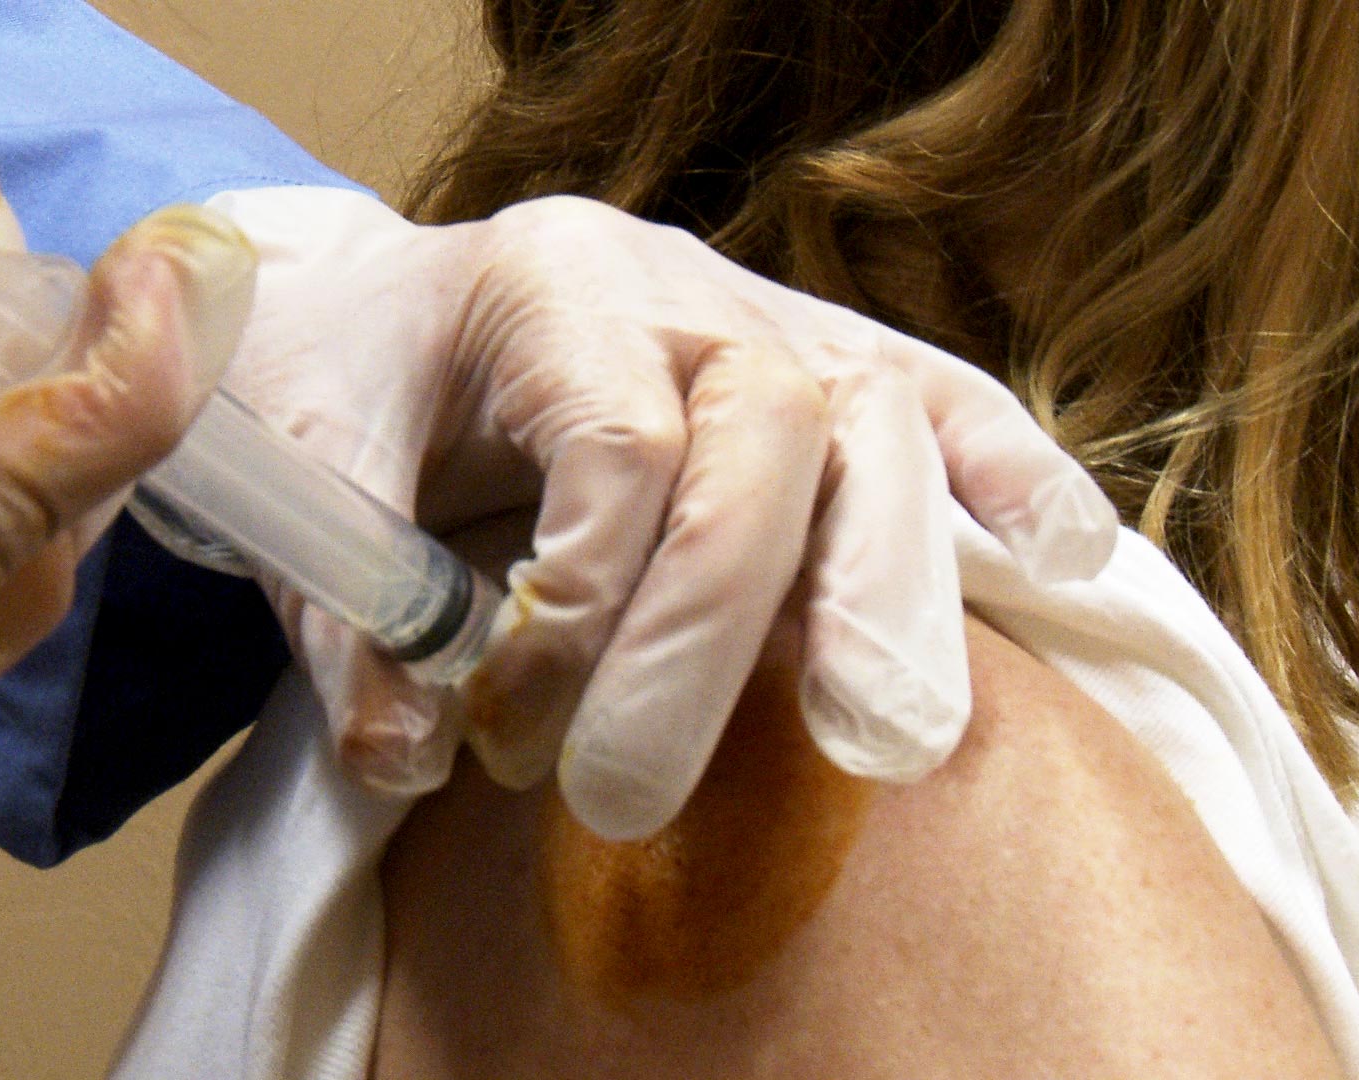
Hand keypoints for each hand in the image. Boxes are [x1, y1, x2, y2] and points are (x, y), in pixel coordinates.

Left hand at [207, 187, 1117, 839]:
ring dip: (889, 592)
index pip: (618, 446)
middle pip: (771, 438)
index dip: (579, 610)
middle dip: (712, 637)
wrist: (389, 308)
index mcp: (551, 282)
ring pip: (882, 430)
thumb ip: (342, 613)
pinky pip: (945, 401)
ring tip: (877, 741)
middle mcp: (683, 288)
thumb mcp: (300, 468)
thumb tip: (411, 757)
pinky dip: (1009, 478)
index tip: (503, 731)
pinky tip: (1059, 561)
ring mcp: (774, 318)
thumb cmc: (350, 378)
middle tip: (626, 800)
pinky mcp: (829, 362)